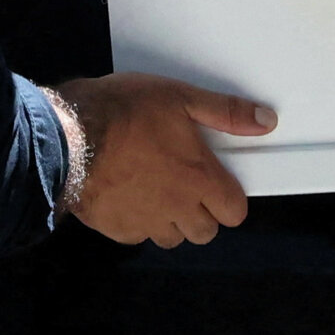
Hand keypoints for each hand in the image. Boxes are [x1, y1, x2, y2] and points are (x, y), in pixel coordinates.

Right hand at [59, 72, 276, 247]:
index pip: (234, 211)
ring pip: (173, 237)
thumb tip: (265, 120)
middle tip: (187, 182)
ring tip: (159, 189)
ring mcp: (146, 223)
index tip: (218, 180)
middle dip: (203, 212)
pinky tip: (130, 196)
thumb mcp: (179, 97)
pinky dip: (140, 222)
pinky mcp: (117, 230)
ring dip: (172, 220)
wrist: (69, 139)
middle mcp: (177, 208)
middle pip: (205, 231)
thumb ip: (224, 111)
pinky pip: (139, 235)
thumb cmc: (125, 112)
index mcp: (198, 178)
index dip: (230, 197)